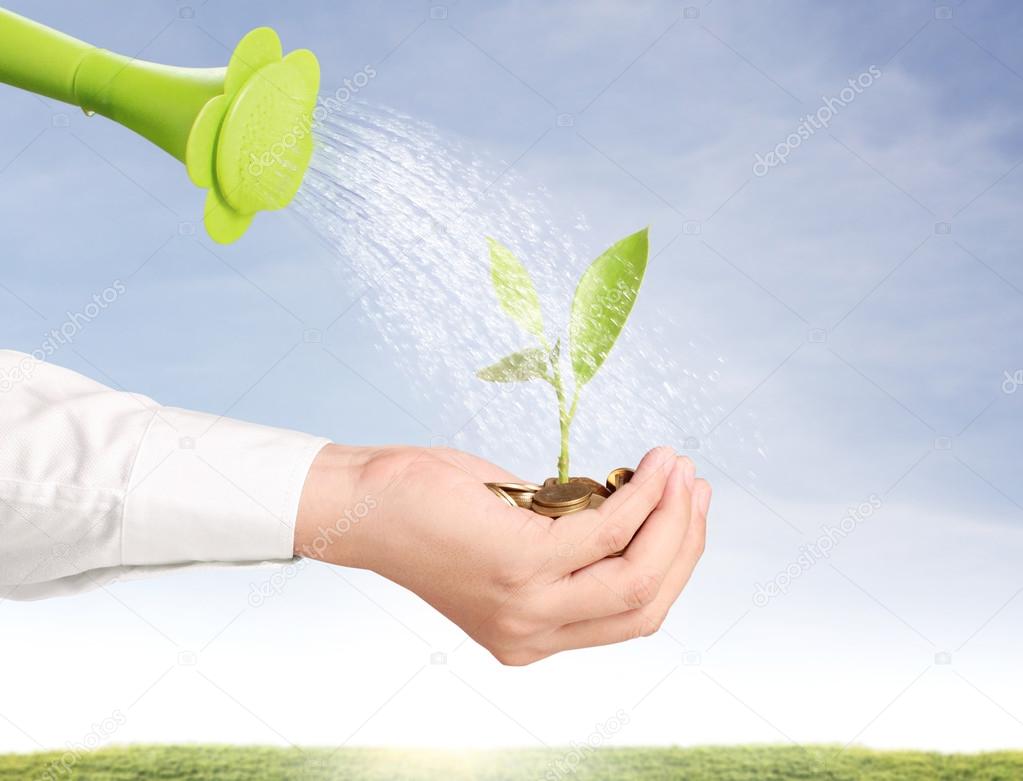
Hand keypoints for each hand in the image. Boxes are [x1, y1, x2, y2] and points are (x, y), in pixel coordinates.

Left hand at [295, 444, 710, 664]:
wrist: (361, 506)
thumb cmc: (434, 511)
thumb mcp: (514, 537)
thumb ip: (571, 542)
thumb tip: (637, 507)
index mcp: (532, 637)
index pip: (631, 617)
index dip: (673, 564)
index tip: (688, 510)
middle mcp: (532, 636)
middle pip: (647, 604)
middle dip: (685, 542)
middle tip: (694, 485)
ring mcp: (527, 606)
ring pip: (637, 574)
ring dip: (672, 515)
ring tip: (678, 466)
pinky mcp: (519, 565)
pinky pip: (607, 529)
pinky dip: (639, 494)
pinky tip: (649, 463)